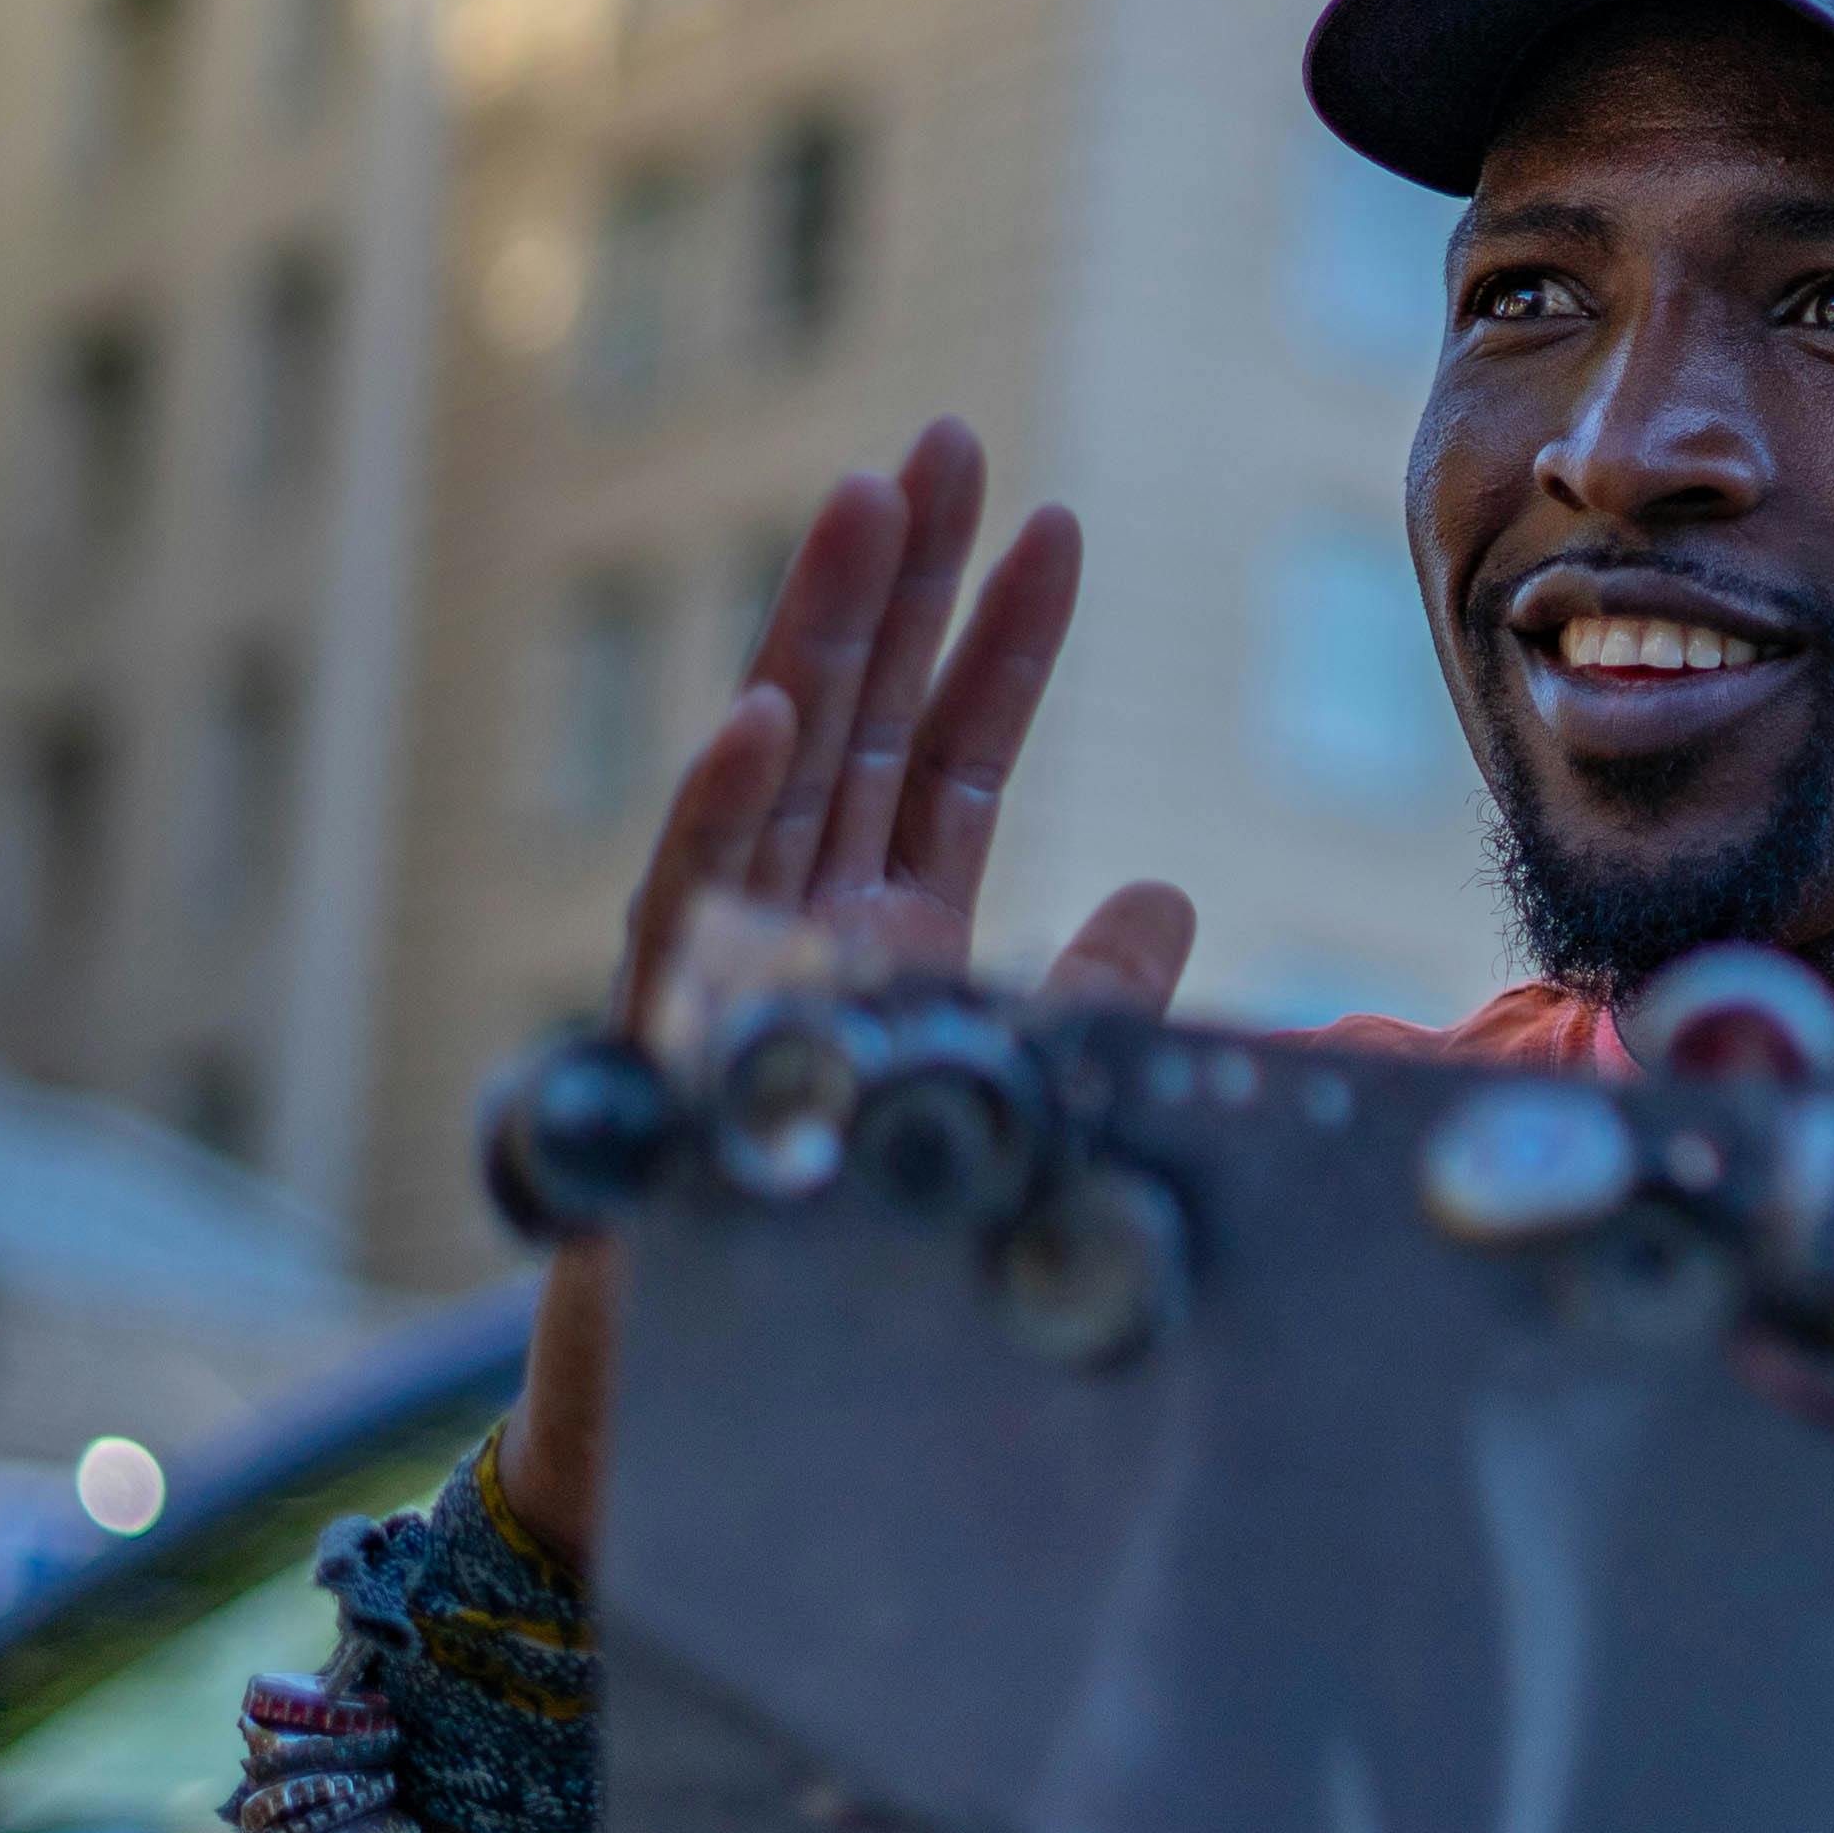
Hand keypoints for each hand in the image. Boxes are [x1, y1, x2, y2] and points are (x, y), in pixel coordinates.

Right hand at [503, 421, 1195, 1567]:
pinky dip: (728, 805)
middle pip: (860, 717)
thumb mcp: (1019, 1088)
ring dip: (818, 632)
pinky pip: (690, 903)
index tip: (1055, 525)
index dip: (1002, 643)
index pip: (953, 753)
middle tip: (945, 442)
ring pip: (775, 766)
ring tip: (861, 504)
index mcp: (887, 925)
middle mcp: (801, 918)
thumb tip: (1167, 890)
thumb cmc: (862, 1237)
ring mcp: (726, 964)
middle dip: (902, 579)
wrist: (727, 1391)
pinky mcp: (666, 1036)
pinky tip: (768, 712)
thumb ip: (1091, 995)